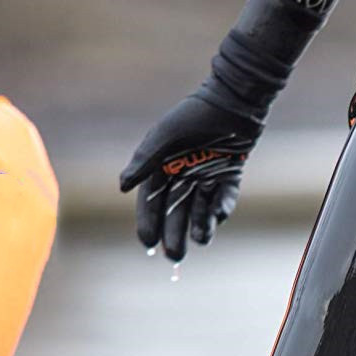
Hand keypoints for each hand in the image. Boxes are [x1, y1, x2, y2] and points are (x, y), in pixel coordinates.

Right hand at [119, 94, 262, 261]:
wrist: (232, 100)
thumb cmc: (193, 114)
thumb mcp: (165, 135)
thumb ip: (145, 160)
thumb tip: (123, 186)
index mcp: (161, 168)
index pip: (151, 202)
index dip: (149, 222)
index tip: (148, 243)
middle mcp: (182, 176)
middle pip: (176, 211)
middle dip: (174, 234)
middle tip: (175, 256)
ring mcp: (206, 177)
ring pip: (200, 209)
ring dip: (200, 225)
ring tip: (200, 240)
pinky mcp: (229, 176)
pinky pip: (224, 198)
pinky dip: (222, 207)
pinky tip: (219, 216)